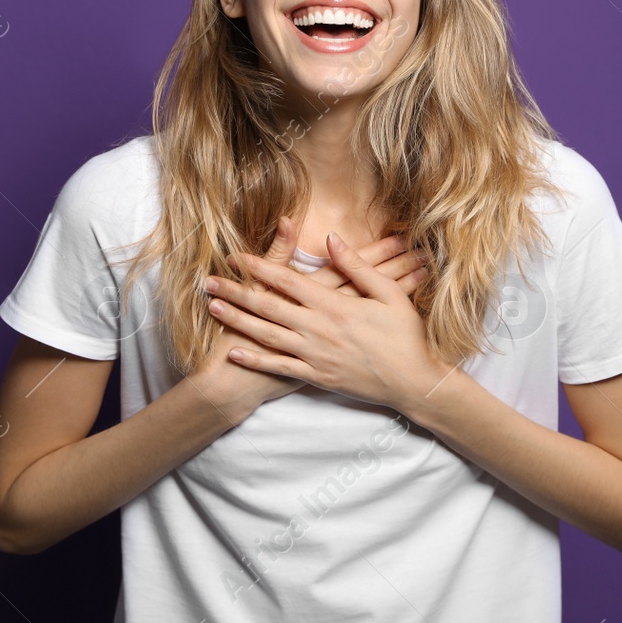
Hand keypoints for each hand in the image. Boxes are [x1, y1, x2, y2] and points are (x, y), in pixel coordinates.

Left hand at [204, 230, 453, 412]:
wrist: (413, 383)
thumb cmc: (405, 336)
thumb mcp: (389, 295)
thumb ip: (357, 267)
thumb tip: (332, 239)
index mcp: (335, 305)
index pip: (287, 281)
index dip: (259, 267)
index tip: (236, 256)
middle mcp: (319, 329)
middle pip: (268, 306)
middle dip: (236, 292)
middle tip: (208, 281)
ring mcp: (315, 355)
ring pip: (267, 335)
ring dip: (237, 321)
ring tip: (213, 308)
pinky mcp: (316, 376)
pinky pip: (279, 366)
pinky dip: (254, 360)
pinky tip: (233, 352)